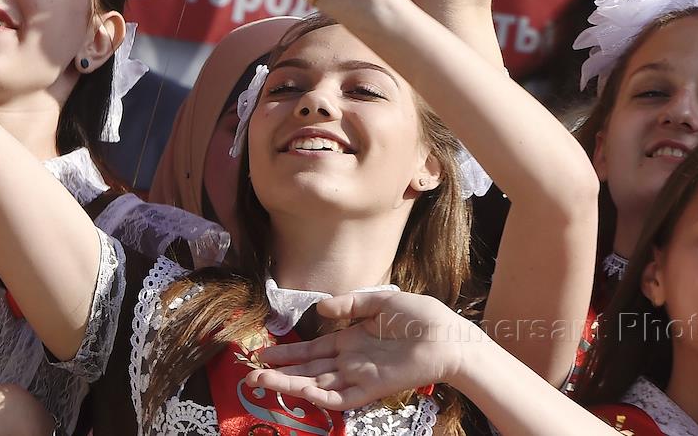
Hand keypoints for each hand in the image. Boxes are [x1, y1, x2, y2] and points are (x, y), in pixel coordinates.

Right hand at [243, 290, 478, 410]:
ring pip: (316, 384)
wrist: (446, 336)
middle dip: (280, 371)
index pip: (314, 349)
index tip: (264, 350)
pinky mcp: (369, 388)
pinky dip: (317, 396)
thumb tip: (320, 306)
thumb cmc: (419, 316)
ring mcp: (358, 376)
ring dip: (289, 384)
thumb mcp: (380, 301)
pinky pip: (338, 396)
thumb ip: (350, 304)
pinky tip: (298, 391)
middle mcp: (350, 360)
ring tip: (261, 381)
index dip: (289, 352)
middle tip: (250, 372)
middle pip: (308, 369)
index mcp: (352, 339)